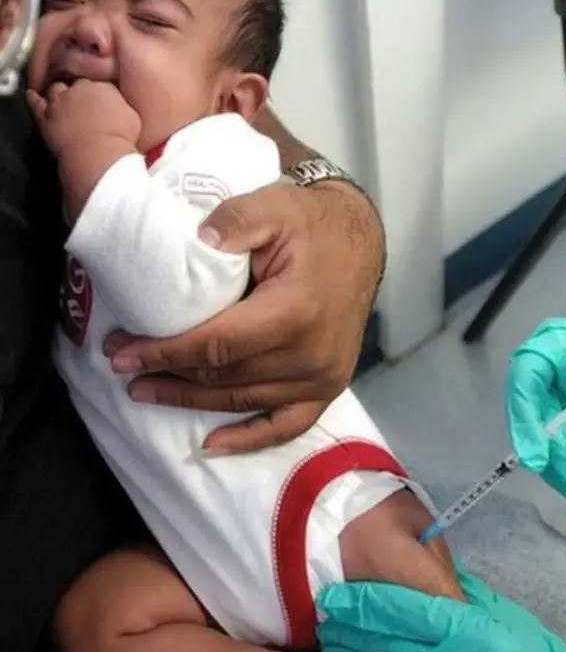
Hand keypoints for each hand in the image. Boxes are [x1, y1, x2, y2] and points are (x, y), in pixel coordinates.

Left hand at [27, 80, 140, 218]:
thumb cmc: (120, 138)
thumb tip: (120, 105)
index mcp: (104, 87)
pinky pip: (35, 103)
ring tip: (62, 98)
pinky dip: (33, 98)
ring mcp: (60, 102)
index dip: (100, 93)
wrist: (98, 152)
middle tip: (84, 101)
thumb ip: (123, 106)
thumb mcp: (133, 117)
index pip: (99, 84)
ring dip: (59, 94)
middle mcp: (80, 89)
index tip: (102, 101)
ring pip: (56, 89)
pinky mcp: (46, 116)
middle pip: (77, 84)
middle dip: (80, 91)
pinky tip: (31, 95)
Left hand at [105, 181, 383, 451]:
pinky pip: (286, 425)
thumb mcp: (273, 206)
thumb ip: (236, 219)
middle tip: (123, 367)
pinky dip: (248, 439)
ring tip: (147, 391)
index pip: (216, 344)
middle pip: (224, 378)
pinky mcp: (328, 387)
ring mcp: (322, 378)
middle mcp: (310, 355)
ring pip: (242, 400)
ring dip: (191, 401)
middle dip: (168, 373)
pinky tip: (212, 445)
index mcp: (295, 312)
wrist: (358, 241)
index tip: (122, 352)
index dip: (165, 352)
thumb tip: (198, 241)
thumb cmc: (311, 225)